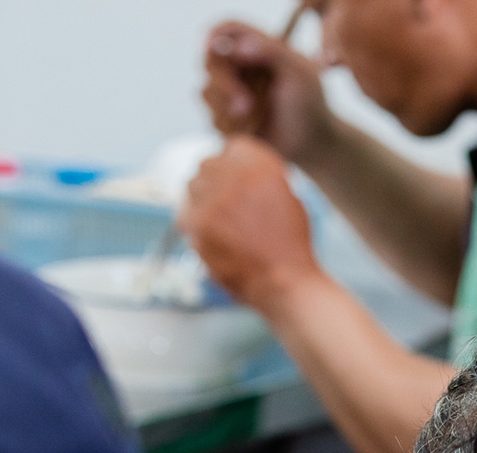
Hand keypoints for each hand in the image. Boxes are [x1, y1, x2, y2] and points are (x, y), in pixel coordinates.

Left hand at [181, 136, 320, 310]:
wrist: (284, 282)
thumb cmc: (291, 244)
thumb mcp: (288, 197)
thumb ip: (262, 176)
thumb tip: (235, 168)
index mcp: (261, 166)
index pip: (234, 147)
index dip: (234, 162)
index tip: (237, 176)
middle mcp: (234, 177)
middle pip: (209, 163)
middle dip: (215, 179)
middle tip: (225, 200)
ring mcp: (212, 200)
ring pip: (192, 186)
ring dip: (202, 199)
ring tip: (219, 220)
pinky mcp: (196, 225)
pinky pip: (184, 214)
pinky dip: (194, 222)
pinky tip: (210, 235)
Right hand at [203, 20, 333, 166]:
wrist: (310, 144)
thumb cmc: (310, 105)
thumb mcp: (300, 74)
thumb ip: (273, 52)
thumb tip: (238, 46)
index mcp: (257, 48)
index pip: (227, 31)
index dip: (215, 37)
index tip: (212, 50)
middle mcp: (240, 66)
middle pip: (210, 62)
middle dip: (224, 85)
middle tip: (245, 104)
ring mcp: (230, 92)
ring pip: (207, 92)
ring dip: (230, 110)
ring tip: (257, 118)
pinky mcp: (226, 117)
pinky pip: (213, 118)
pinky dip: (233, 127)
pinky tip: (253, 131)